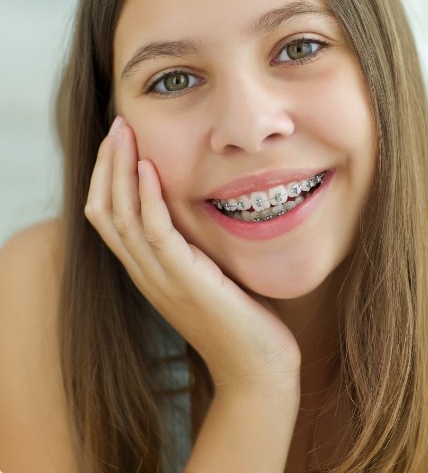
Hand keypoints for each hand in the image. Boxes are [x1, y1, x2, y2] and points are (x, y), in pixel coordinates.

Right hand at [85, 117, 300, 394]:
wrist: (257, 368)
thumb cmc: (241, 321)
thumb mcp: (211, 276)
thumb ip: (196, 248)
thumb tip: (203, 212)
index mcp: (150, 271)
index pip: (111, 217)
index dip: (110, 177)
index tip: (122, 141)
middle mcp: (145, 274)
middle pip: (104, 211)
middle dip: (107, 165)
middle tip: (117, 126)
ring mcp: (160, 279)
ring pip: (120, 217)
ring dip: (118, 170)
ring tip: (123, 132)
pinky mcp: (184, 281)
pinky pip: (154, 232)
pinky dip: (147, 197)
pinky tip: (149, 168)